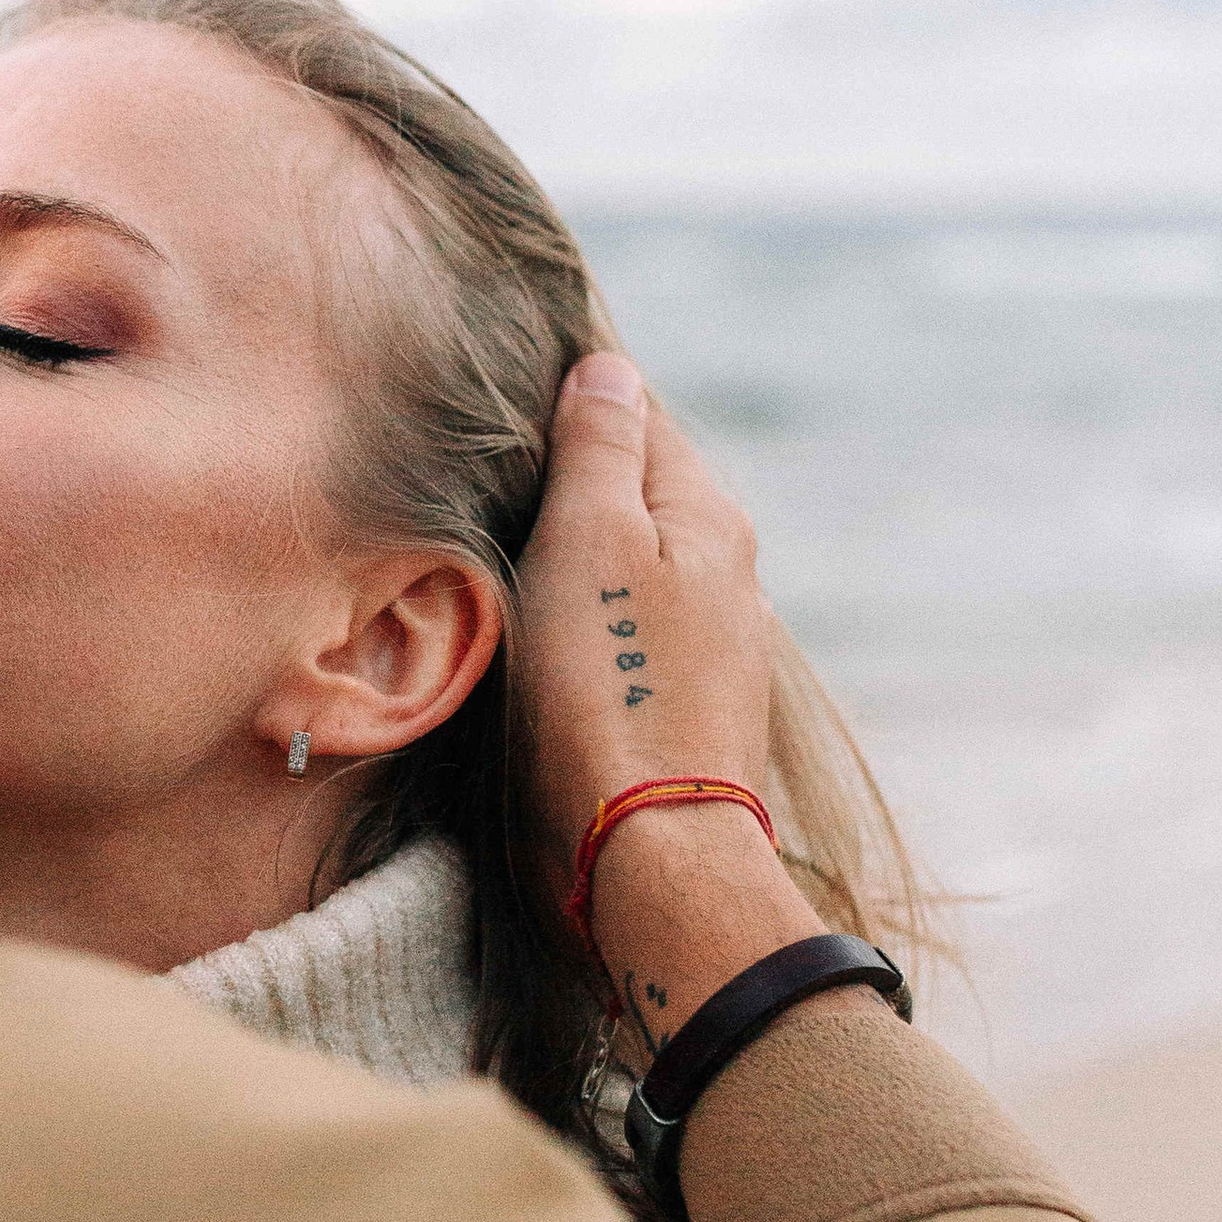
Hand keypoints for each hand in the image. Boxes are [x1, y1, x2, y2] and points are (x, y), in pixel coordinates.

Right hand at [517, 356, 771, 864]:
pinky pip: (632, 639)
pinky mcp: (686, 714)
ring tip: (513, 559)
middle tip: (492, 481)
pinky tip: (552, 642)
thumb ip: (598, 449)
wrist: (646, 852)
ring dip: (582, 564)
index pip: (640, 421)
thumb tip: (608, 368)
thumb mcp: (589, 541)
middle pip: (640, 500)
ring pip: (636, 574)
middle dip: (576, 489)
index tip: (505, 407)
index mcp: (709, 517)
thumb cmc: (606, 689)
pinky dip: (592, 626)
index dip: (573, 407)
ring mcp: (713, 651)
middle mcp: (729, 577)